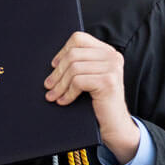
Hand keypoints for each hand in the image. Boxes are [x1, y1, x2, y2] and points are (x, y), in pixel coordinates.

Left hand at [44, 31, 139, 164]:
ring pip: (74, 68)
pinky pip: (78, 81)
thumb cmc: (99, 101)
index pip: (79, 39)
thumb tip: (53, 62)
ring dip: (60, 85)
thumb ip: (81, 64)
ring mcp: (112, 68)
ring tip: (52, 95)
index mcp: (107, 51)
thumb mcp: (91, 77)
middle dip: (57, 72)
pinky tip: (63, 101)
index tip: (54, 65)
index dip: (63, 51)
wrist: (115, 124)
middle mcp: (112, 56)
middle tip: (48, 85)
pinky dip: (68, 93)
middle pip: (73, 55)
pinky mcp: (108, 81)